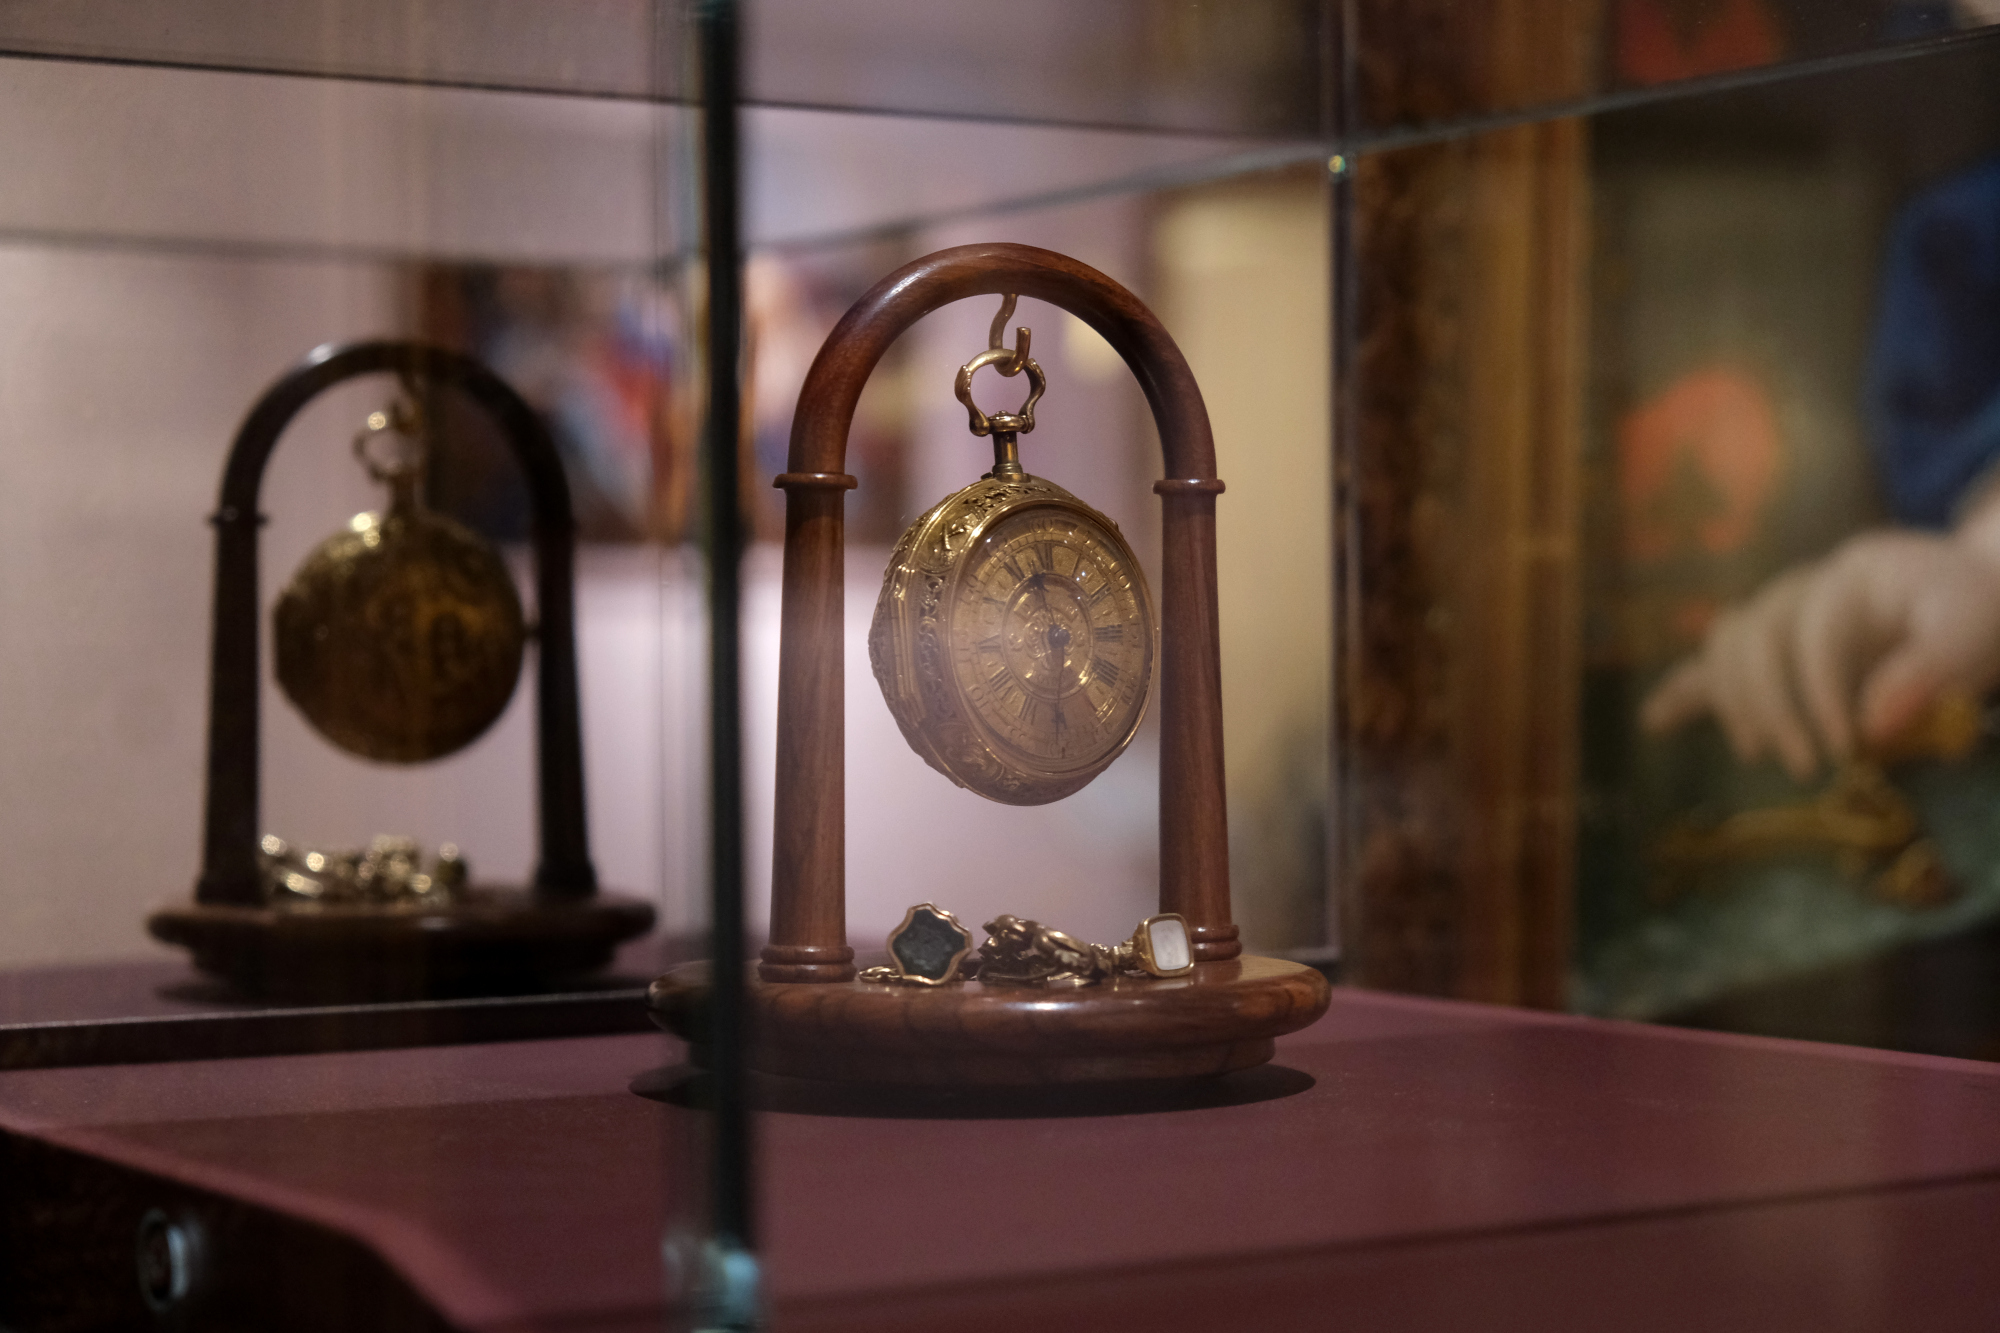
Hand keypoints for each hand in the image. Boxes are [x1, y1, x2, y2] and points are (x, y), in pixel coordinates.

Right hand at [1641, 528, 1999, 778]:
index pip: (1815, 629)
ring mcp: (1777, 614)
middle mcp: (1802, 587)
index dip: (1822, 690)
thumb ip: (1932, 664)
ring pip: (1725, 645)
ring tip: (1760, 754)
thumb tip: (1873, 722)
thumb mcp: (1976, 626)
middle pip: (1756, 637)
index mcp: (1852, 573)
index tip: (1848, 748)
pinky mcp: (1767, 650)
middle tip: (1806, 768)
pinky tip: (1657, 722)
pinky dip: (1682, 692)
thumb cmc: (1973, 611)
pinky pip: (1711, 664)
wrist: (1966, 597)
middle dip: (1772, 706)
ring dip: (1734, 704)